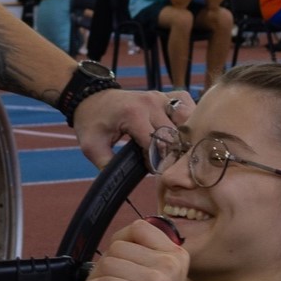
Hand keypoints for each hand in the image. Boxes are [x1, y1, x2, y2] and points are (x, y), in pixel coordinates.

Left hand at [69, 87, 186, 167]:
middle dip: (170, 154)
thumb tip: (124, 184)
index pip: (157, 145)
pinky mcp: (167, 95)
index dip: (156, 162)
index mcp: (134, 114)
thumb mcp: (92, 147)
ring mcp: (161, 97)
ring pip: (187, 121)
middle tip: (161, 164)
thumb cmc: (91, 122)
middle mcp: (152, 102)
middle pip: (175, 136)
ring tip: (173, 151)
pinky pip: (187, 108)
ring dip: (183, 138)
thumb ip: (108, 165)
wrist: (92, 98)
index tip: (148, 170)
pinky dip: (188, 121)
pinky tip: (180, 134)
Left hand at [76, 217, 188, 280]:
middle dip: (102, 264)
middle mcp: (171, 264)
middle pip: (119, 246)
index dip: (119, 240)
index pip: (139, 228)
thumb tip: (120, 241)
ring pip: (108, 263)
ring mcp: (158, 280)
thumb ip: (148, 259)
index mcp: (177, 256)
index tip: (113, 260)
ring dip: (94, 279)